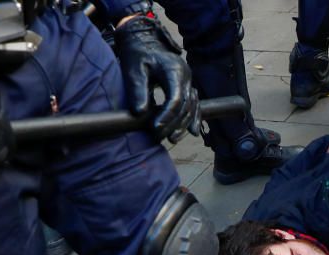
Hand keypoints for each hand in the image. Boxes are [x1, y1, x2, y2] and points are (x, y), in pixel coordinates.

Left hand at [115, 15, 200, 142]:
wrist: (144, 42)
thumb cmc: (138, 55)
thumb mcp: (134, 70)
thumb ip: (138, 90)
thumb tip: (140, 113)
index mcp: (174, 70)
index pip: (175, 99)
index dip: (166, 116)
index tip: (154, 128)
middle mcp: (186, 76)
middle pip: (185, 106)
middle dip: (173, 124)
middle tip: (159, 137)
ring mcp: (189, 81)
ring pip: (192, 107)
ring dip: (183, 125)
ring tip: (172, 139)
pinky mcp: (187, 86)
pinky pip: (194, 105)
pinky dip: (193, 118)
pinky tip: (192, 132)